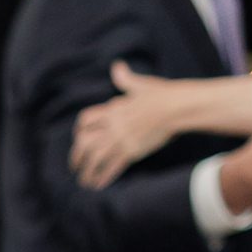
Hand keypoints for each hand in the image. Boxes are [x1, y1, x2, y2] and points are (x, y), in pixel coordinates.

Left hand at [71, 62, 190, 187]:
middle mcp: (112, 125)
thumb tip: (117, 66)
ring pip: (94, 158)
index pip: (86, 119)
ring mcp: (120, 138)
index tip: (77, 138)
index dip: (79, 131)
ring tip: (84, 182)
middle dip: (76, 156)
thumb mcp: (140, 84)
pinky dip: (103, 177)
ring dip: (87, 172)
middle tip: (74, 167)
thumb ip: (126, 79)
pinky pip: (112, 166)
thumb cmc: (162, 94)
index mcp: (112, 109)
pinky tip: (99, 186)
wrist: (176, 107)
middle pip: (84, 142)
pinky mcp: (131, 150)